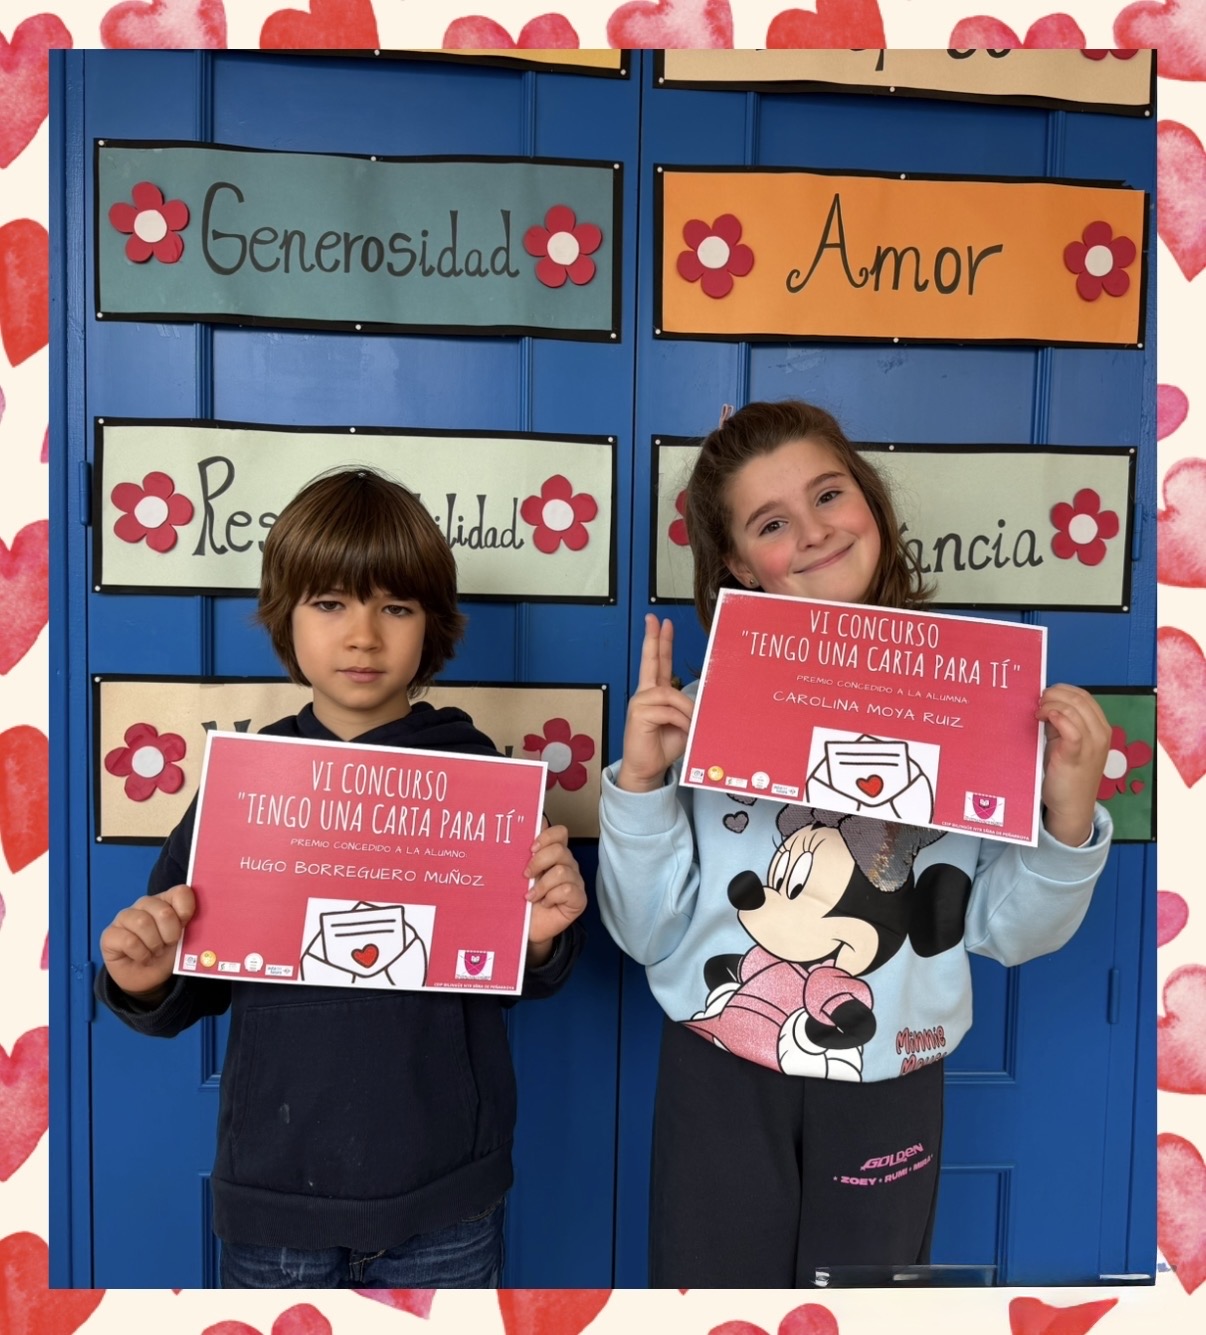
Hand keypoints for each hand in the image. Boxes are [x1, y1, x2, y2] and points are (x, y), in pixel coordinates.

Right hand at [99, 884, 195, 1000]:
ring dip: (154, 944)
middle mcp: (145, 904)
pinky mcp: (110, 934)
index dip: (186, 910)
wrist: (149, 979)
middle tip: (168, 945)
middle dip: (170, 934)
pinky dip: (141, 954)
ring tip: (155, 952)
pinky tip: (143, 958)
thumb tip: (207, 918)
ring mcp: (125, 917)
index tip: (185, 926)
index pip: (180, 892)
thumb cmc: (168, 955)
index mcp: (166, 901)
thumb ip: (192, 925)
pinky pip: (129, 941)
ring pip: (143, 922)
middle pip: (163, 910)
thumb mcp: (185, 940)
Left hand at [524, 824, 585, 964]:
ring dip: (542, 885)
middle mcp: (567, 864)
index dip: (546, 837)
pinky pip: (567, 890)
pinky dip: (551, 897)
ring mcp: (575, 881)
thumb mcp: (519, 874)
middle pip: (560, 850)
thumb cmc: (523, 898)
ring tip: (531, 896)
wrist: (527, 926)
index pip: (559, 832)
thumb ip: (522, 855)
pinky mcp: (579, 898)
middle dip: (538, 862)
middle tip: (525, 876)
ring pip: (562, 871)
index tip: (530, 849)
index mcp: (554, 853)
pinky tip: (545, 904)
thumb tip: (518, 831)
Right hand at [616, 614, 693, 792]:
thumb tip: (703, 698)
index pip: (657, 662)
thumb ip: (689, 708)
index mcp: (655, 694)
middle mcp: (645, 694)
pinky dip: (681, 720)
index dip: (660, 642)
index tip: (661, 623)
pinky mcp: (639, 714)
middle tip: (655, 620)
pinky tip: (685, 730)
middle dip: (654, 639)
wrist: (647, 769)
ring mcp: (640, 703)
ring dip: (687, 710)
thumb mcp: (684, 724)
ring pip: (670, 694)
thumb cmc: (664, 747)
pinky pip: (667, 710)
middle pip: (650, 661)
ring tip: (692, 725)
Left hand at [1037, 684, 1110, 846]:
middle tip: (1037, 703)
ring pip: (1073, 709)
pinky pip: (1071, 729)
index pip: (1084, 696)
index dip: (1062, 690)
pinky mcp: (1077, 755)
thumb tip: (1046, 704)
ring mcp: (1091, 745)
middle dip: (1054, 695)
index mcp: (1101, 728)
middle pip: (1078, 699)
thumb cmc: (1067, 774)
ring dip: (1051, 705)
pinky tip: (1043, 717)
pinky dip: (1057, 717)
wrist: (1071, 805)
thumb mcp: (1066, 743)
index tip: (1044, 695)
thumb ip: (1061, 724)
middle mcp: (1100, 734)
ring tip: (1037, 713)